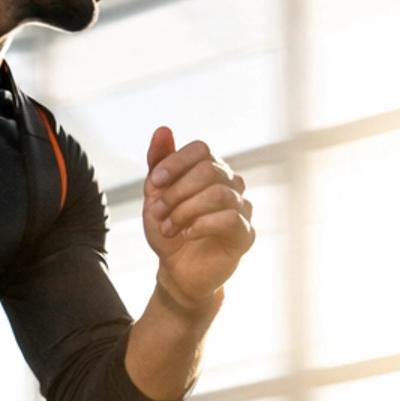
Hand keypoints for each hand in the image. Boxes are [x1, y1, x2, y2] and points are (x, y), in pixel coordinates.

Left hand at [143, 127, 253, 307]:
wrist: (177, 271)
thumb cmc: (169, 230)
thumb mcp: (156, 196)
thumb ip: (158, 164)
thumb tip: (163, 129)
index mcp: (211, 170)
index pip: (201, 150)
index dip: (175, 163)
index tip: (154, 184)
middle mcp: (231, 184)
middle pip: (208, 171)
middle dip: (176, 193)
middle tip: (159, 213)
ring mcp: (242, 208)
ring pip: (217, 194)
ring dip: (184, 212)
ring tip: (169, 228)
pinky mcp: (245, 234)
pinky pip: (229, 219)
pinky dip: (202, 225)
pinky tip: (188, 235)